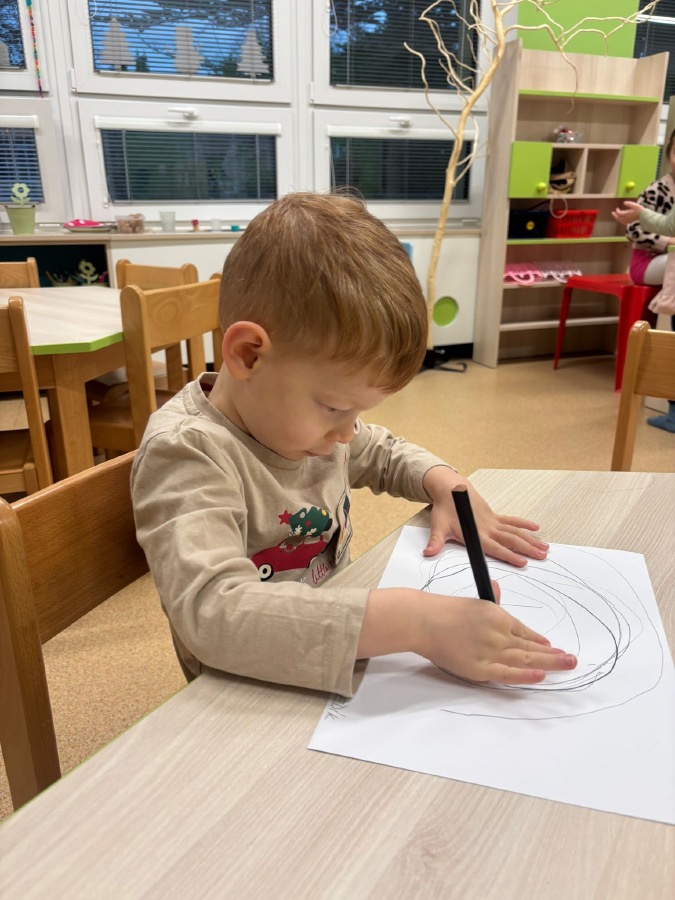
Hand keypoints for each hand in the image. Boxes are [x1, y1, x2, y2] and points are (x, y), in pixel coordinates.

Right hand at [417, 584, 576, 684]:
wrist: (424, 620)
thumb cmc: (444, 610)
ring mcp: (491, 651)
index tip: (552, 647)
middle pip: (531, 646)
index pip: (525, 632)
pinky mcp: (480, 668)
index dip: (540, 642)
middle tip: (572, 659)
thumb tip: (498, 590)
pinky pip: (508, 673)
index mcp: (499, 615)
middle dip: (554, 654)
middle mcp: (499, 633)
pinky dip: (526, 675)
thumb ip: (491, 601)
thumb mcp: (474, 602)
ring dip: (550, 663)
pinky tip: (542, 675)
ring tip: (567, 665)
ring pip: (526, 659)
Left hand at [421, 468, 547, 565]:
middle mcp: (488, 528)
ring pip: (515, 532)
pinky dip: (524, 524)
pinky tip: (536, 529)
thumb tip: (427, 554)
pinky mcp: (494, 516)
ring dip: (530, 539)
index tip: (522, 562)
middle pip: (511, 540)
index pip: (495, 547)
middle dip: (527, 549)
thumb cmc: (445, 510)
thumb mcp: (438, 527)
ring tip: (545, 548)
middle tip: (542, 556)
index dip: (509, 555)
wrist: (451, 489)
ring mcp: (493, 521)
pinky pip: (512, 521)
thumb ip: (435, 543)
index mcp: (476, 534)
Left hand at [611, 201, 642, 225]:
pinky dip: (620, 221)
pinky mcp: (630, 222)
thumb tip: (624, 202)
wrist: (645, 216)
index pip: (619, 213)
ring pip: (620, 221)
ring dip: (617, 218)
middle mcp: (626, 218)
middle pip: (618, 218)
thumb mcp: (635, 205)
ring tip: (615, 216)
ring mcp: (628, 221)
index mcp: (627, 214)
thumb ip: (629, 204)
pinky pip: (623, 223)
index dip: (617, 211)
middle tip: (612, 213)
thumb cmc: (640, 210)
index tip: (616, 208)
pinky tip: (621, 220)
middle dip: (615, 215)